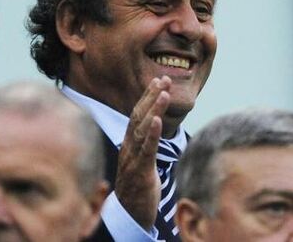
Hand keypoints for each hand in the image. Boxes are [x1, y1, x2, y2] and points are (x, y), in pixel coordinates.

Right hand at [115, 76, 170, 230]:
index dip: (147, 96)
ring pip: (141, 130)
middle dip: (151, 96)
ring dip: (153, 109)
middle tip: (163, 78)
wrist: (129, 215)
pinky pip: (145, 151)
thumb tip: (154, 125)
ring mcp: (132, 159)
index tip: (159, 80)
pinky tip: (157, 121)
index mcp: (130, 144)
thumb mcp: (143, 160)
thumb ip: (147, 143)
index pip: (137, 114)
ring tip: (164, 93)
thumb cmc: (138, 187)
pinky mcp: (140, 172)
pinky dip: (151, 134)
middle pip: (138, 116)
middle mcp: (128, 148)